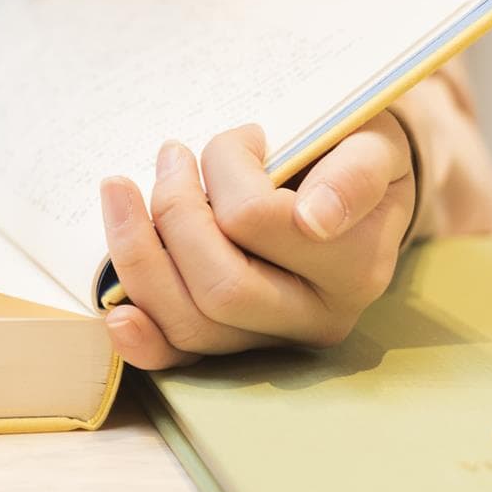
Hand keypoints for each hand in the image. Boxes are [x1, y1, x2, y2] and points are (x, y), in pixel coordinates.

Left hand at [97, 113, 414, 368]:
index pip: (257, 220)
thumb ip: (357, 174)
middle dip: (173, 212)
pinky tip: (114, 310)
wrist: (361, 192)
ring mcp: (272, 339)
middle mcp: (318, 317)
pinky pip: (180, 356)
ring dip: (138, 252)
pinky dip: (143, 337)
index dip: (228, 168)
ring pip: (190, 322)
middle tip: (170, 154)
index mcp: (357, 267)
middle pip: (220, 286)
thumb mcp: (376, 147)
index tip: (245, 135)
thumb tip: (315, 219)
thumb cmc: (358, 159)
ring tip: (121, 191)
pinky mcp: (232, 347)